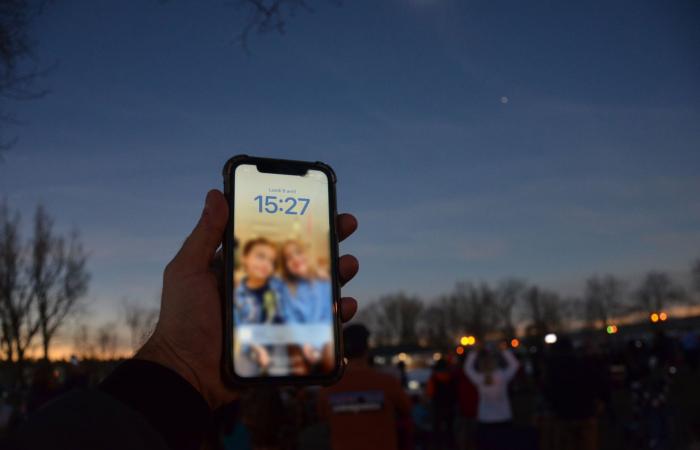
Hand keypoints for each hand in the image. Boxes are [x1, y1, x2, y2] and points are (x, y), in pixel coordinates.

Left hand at [136, 190, 359, 408]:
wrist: (188, 372)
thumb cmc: (184, 318)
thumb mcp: (189, 270)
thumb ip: (205, 234)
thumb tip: (216, 193)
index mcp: (244, 268)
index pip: (278, 240)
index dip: (299, 224)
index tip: (321, 206)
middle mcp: (265, 287)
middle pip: (304, 262)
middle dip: (329, 243)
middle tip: (346, 228)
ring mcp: (278, 313)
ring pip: (317, 291)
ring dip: (338, 275)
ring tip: (348, 266)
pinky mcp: (287, 338)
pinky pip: (319, 326)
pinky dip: (336, 317)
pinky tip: (344, 307)